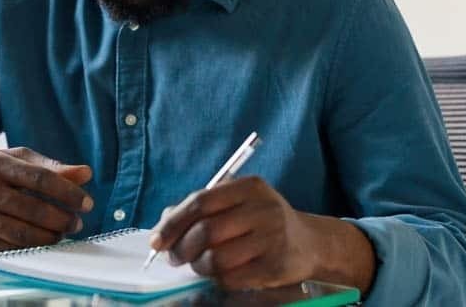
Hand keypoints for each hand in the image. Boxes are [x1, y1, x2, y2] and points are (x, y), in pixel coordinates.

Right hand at [0, 147, 92, 252]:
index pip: (40, 179)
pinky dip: (29, 248)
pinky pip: (6, 248)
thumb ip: (48, 166)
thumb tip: (86, 173)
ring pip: (22, 233)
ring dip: (49, 237)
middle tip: (76, 223)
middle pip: (33, 209)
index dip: (67, 192)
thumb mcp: (11, 159)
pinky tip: (40, 243)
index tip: (86, 203)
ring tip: (62, 234)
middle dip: (62, 219)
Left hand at [149, 177, 319, 289]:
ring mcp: (272, 238)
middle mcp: (263, 209)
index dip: (173, 223)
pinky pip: (233, 278)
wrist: (309, 242)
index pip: (201, 201)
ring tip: (199, 265)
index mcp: (249, 187)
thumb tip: (163, 224)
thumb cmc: (261, 221)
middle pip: (206, 231)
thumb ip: (202, 208)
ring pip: (217, 258)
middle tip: (175, 258)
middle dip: (182, 248)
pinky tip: (221, 274)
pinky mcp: (276, 266)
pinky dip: (218, 279)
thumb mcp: (237, 203)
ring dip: (199, 266)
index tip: (156, 241)